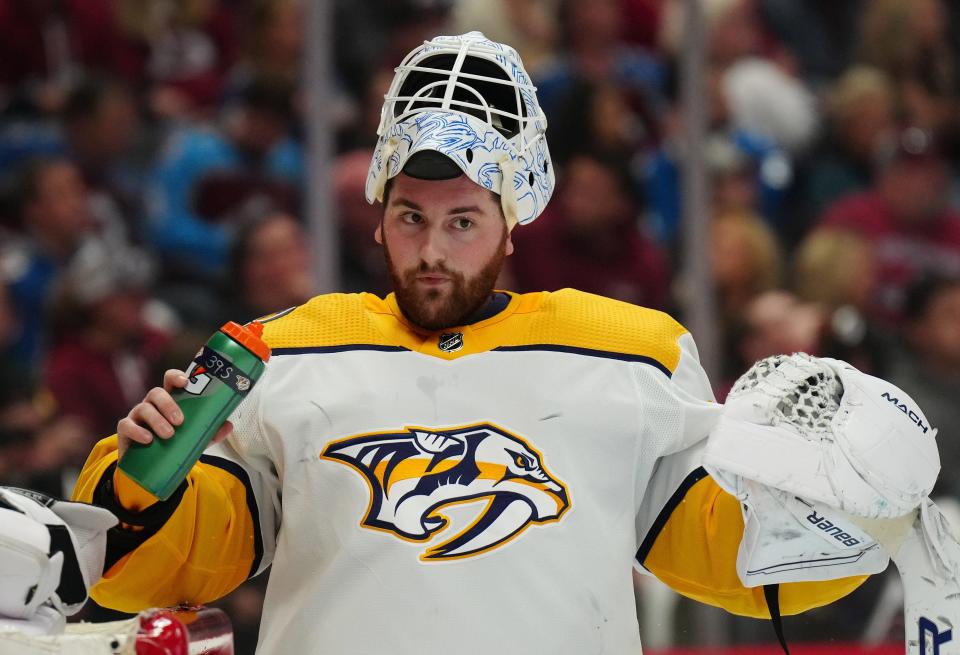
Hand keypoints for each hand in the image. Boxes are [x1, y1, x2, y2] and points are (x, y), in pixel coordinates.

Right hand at [117, 369, 232, 458]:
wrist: (152, 466)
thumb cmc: (175, 444)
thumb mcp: (196, 438)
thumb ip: (211, 431)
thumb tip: (229, 425)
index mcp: (170, 400)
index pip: (170, 381)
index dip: (176, 376)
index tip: (185, 382)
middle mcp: (152, 404)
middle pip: (156, 393)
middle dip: (168, 404)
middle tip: (180, 421)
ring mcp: (137, 415)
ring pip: (143, 408)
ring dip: (157, 420)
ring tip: (169, 435)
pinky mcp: (126, 430)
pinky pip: (127, 425)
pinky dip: (138, 431)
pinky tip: (148, 439)